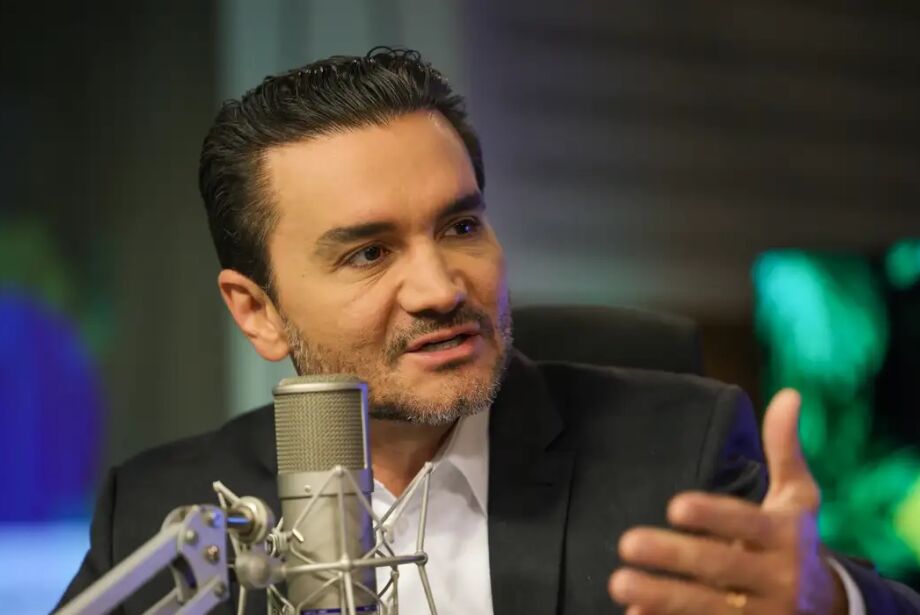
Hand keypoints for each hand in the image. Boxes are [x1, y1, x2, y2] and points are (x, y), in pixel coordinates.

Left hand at [608, 389, 847, 613]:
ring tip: (618, 581)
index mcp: (785, 537)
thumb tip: (789, 394)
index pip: (748, 524)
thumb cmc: (796, 538)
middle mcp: (775, 578)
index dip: (714, 516)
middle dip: (675, 557)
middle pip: (721, 567)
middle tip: (628, 542)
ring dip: (662, 597)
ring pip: (707, 608)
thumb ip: (785, 449)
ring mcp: (760, 613)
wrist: (829, 608)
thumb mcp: (799, 496)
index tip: (675, 505)